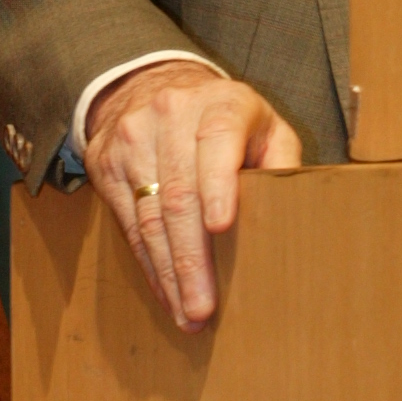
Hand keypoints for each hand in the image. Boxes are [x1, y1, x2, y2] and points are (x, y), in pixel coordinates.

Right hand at [82, 58, 300, 329]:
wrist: (153, 87)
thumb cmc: (227, 120)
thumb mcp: (265, 127)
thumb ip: (282, 163)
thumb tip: (294, 216)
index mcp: (221, 104)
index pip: (217, 141)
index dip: (217, 185)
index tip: (221, 227)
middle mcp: (171, 115)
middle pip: (178, 194)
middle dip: (191, 258)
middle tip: (203, 307)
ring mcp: (132, 139)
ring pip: (149, 216)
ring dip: (169, 272)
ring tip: (187, 313)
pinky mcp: (106, 163)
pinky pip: (127, 223)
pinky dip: (149, 263)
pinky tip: (166, 291)